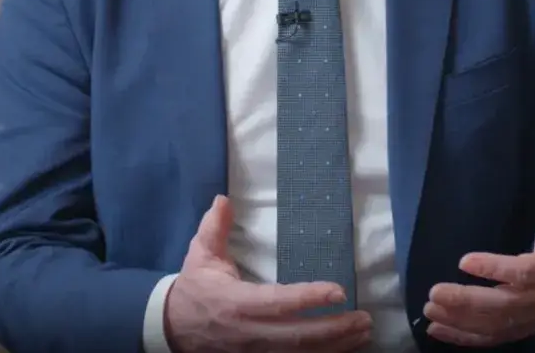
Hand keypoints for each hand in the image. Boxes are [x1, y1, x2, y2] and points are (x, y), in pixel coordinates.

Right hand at [164, 195, 372, 352]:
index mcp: (236, 302)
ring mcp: (254, 352)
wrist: (170, 329)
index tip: (338, 291)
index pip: (278, 303)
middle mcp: (249, 332)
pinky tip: (344, 348)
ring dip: (335, 346)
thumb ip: (215, 227)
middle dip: (334, 329)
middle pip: (297, 337)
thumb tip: (224, 198)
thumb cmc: (194, 288)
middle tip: (364, 318)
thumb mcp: (200, 254)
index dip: (309, 298)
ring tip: (363, 332)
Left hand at [423, 170, 534, 346]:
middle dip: (466, 301)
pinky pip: (489, 338)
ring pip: (492, 325)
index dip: (494, 268)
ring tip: (430, 308)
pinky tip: (437, 328)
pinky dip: (462, 337)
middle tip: (435, 291)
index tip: (464, 260)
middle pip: (501, 305)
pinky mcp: (517, 330)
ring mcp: (526, 319)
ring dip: (459, 320)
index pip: (522, 273)